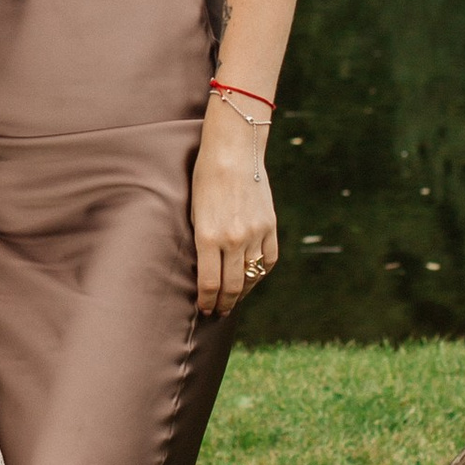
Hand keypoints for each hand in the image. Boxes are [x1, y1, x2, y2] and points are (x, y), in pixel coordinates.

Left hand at [191, 93, 278, 316]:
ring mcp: (255, 234)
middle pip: (232, 286)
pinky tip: (252, 278)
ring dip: (242, 292)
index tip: (204, 310)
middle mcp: (234, 239)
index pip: (209, 284)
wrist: (233, 152)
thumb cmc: (205, 179)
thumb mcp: (194, 213)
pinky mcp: (270, 226)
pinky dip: (261, 273)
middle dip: (223, 304)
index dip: (206, 302)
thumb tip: (205, 271)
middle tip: (218, 312)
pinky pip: (268, 260)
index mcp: (209, 237)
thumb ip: (201, 243)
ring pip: (252, 276)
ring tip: (234, 300)